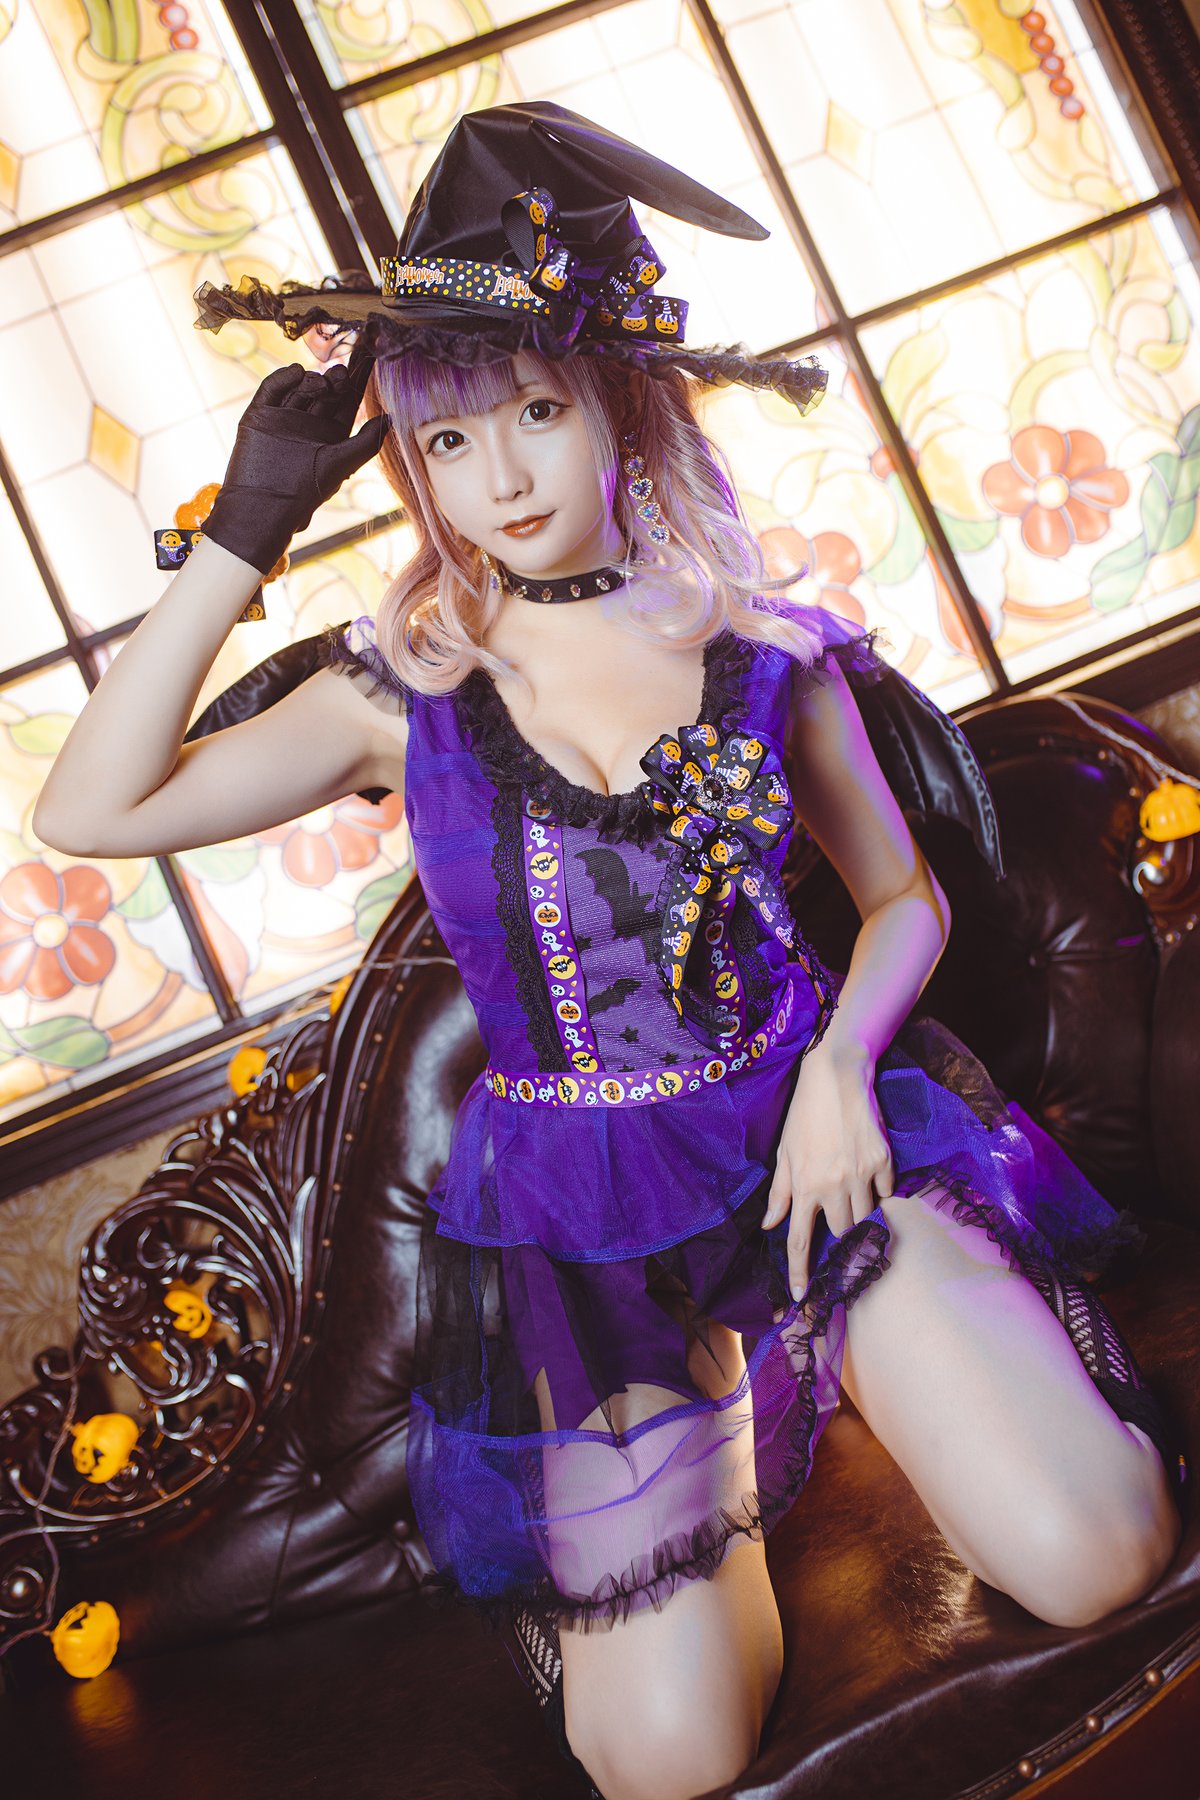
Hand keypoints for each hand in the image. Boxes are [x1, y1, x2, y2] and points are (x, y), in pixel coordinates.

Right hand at [201, 338, 388, 575]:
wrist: (262, 507)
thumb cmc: (304, 492)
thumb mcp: (340, 463)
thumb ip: (366, 442)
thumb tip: (391, 418)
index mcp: (331, 433)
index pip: (348, 399)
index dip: (359, 378)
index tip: (371, 353)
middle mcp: (308, 423)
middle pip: (326, 389)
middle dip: (337, 377)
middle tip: (344, 371)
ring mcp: (283, 418)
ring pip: (301, 387)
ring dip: (314, 380)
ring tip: (323, 383)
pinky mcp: (260, 415)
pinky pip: (273, 389)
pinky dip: (285, 378)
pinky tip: (299, 373)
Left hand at [760, 1042, 894, 1302]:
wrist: (837, 1078)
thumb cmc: (805, 1114)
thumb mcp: (784, 1152)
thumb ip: (780, 1192)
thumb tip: (770, 1225)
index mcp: (805, 1186)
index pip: (800, 1241)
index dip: (800, 1273)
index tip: (801, 1297)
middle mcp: (834, 1186)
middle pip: (842, 1235)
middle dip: (840, 1243)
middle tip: (840, 1238)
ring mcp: (862, 1175)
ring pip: (867, 1217)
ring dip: (861, 1219)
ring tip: (856, 1207)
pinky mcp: (884, 1162)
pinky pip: (886, 1192)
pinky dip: (880, 1193)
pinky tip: (871, 1181)